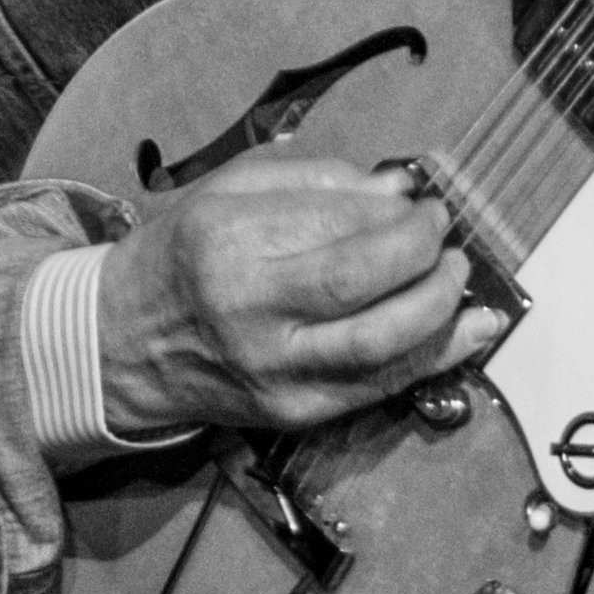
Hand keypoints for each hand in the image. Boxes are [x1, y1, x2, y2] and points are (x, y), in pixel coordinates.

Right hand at [95, 151, 502, 437]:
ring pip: (381, 344)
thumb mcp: (229, 191)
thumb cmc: (181, 254)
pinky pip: (379, 387)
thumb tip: (401, 185)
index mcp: (228, 242)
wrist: (121, 345)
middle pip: (362, 282)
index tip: (425, 202)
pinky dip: (436, 357)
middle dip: (425, 253)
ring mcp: (273, 370)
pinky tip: (472, 330)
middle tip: (445, 234)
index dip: (397, 214)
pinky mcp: (292, 413)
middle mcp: (249, 310)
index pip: (335, 223)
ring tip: (459, 276)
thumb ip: (316, 180)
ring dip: (441, 307)